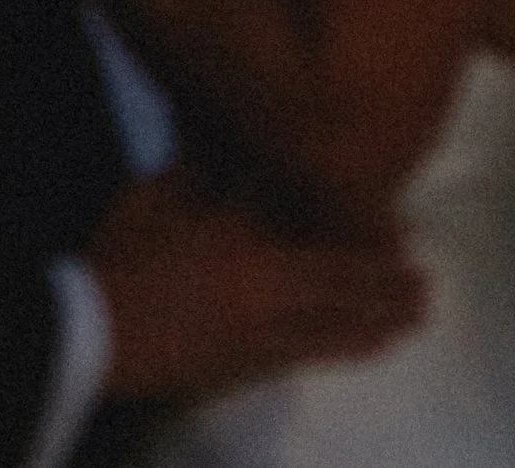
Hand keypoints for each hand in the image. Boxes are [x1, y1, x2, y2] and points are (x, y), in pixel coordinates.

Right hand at [90, 170, 421, 399]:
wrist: (88, 329)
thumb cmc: (122, 255)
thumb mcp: (161, 192)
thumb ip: (208, 167)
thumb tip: (246, 148)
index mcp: (246, 238)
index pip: (319, 229)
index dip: (367, 231)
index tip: (406, 234)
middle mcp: (265, 286)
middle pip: (339, 281)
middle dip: (386, 283)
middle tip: (427, 285)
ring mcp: (259, 332)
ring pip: (334, 324)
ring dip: (380, 318)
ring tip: (419, 316)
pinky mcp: (244, 365)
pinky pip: (309, 355)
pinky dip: (347, 348)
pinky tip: (372, 347)